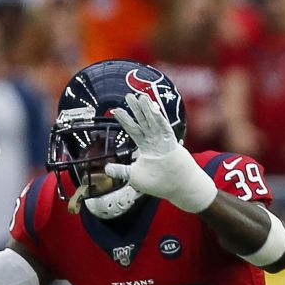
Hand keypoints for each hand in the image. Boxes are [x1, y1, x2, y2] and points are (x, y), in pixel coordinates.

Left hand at [106, 94, 216, 211]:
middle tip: (128, 96)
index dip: (125, 120)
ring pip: (153, 122)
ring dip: (147, 109)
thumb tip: (106, 169)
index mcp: (146, 146)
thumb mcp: (134, 176)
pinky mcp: (172, 145)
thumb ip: (121, 171)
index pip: (133, 130)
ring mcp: (164, 142)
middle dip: (135, 109)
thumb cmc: (159, 183)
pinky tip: (153, 109)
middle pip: (143, 122)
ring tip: (140, 96)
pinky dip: (159, 119)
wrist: (178, 189)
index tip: (116, 110)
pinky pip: (165, 129)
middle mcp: (154, 141)